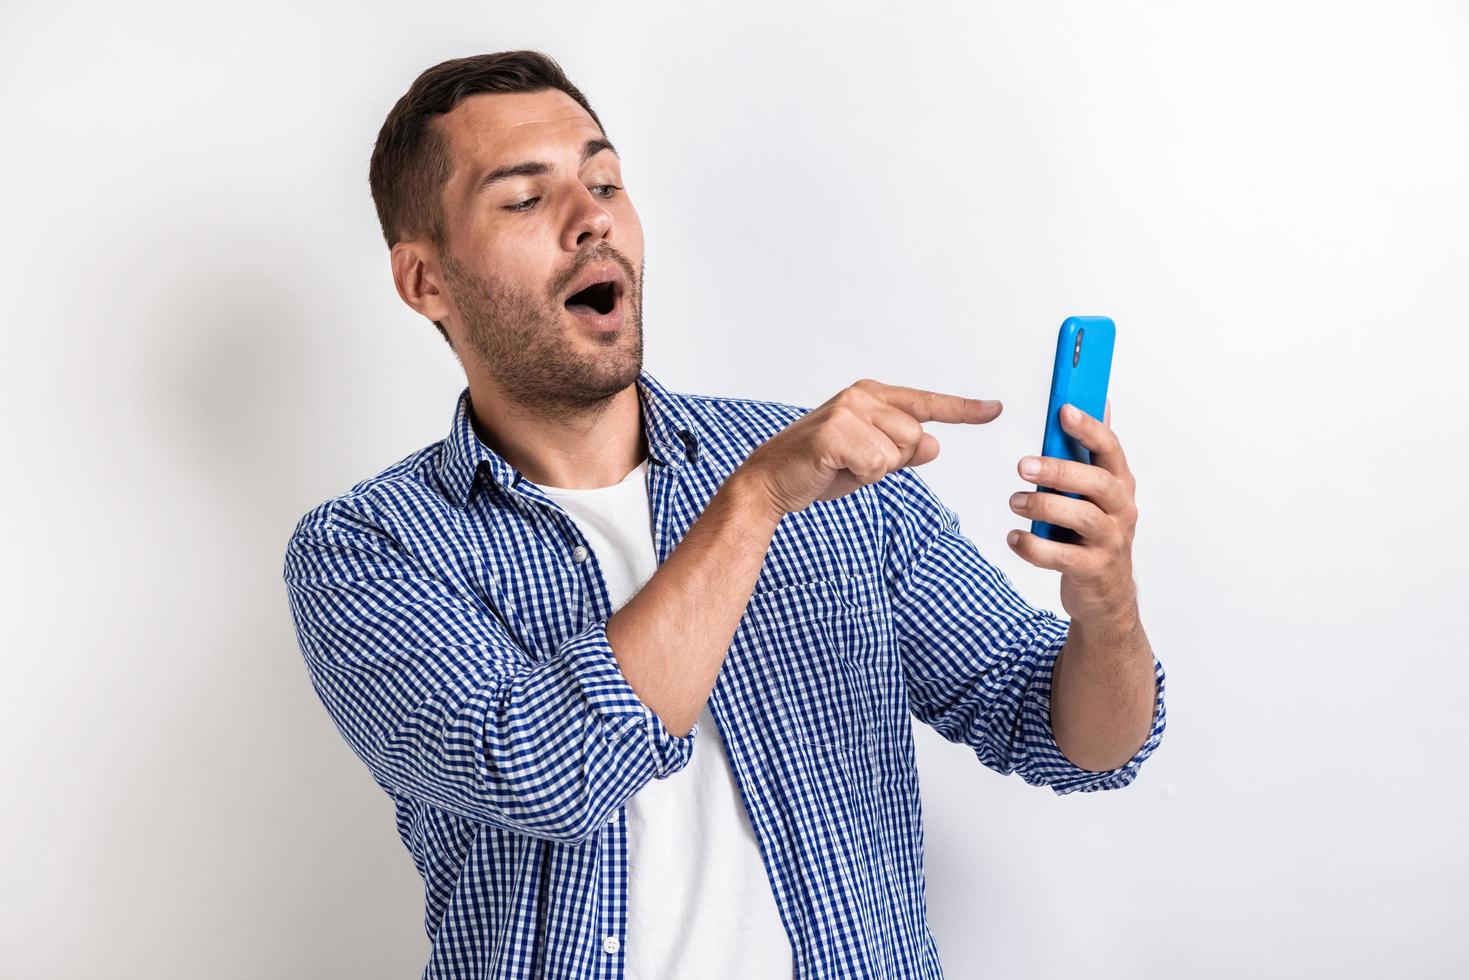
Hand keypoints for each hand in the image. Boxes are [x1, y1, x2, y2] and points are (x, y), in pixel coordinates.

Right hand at [740, 378, 1001, 518]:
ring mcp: (847, 411)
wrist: (769, 481)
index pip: (926, 403)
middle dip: (891, 460)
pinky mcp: (835, 432)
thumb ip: (902, 452)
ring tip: (842, 465)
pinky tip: (833, 468)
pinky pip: (877, 463)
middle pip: (915, 436)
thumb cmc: (818, 468)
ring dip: (873, 469)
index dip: (962, 410)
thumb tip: (934, 444)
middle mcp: (860, 396)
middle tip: (853, 463)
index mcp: (869, 396)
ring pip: (898, 451)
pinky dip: (860, 476)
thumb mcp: (868, 461)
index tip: (994, 409)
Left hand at [1006, 400, 1138, 627]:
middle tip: (1022, 466)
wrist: (1106, 595)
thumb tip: (1101, 402)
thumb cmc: (1095, 534)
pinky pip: (1062, 556)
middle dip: (1058, 470)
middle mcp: (1120, 509)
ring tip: (1015, 502)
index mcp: (1119, 484)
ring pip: (1081, 517)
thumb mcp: (1098, 493)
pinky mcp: (1093, 569)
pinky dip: (1034, 547)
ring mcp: (1110, 541)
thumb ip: (1093, 452)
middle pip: (1096, 482)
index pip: (1110, 449)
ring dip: (1042, 506)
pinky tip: (1015, 538)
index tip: (1064, 412)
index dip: (1089, 428)